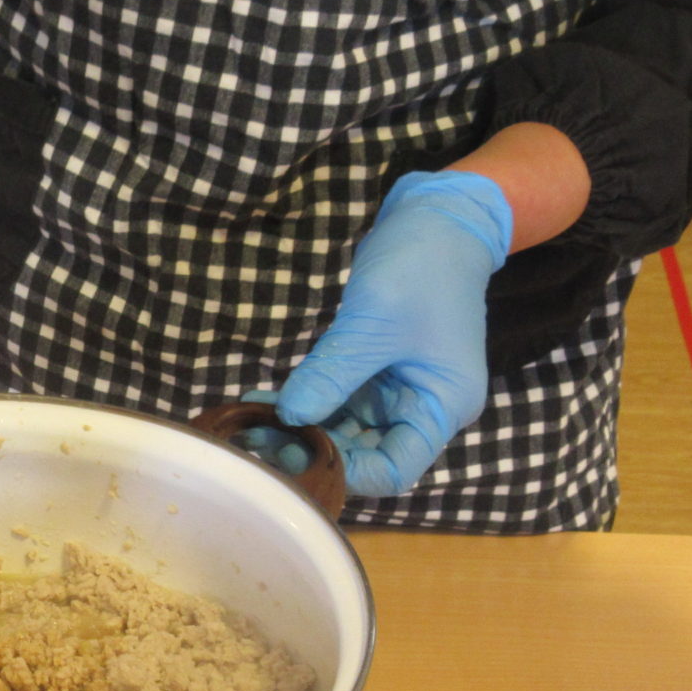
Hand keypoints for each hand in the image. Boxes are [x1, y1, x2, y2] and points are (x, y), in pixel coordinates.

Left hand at [273, 171, 511, 497]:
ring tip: (250, 423)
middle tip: (257, 441)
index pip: (395, 470)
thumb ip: (333, 375)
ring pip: (345, 428)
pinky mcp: (375, 371)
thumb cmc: (420, 269)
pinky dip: (305, 401)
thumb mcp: (374, 323)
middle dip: (312, 449)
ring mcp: (397, 391)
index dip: (346, 471)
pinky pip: (337, 398)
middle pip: (365, 453)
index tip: (295, 453)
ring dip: (300, 427)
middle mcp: (422, 408)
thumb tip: (289, 417)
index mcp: (441, 406)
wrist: (438, 219)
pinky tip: (264, 398)